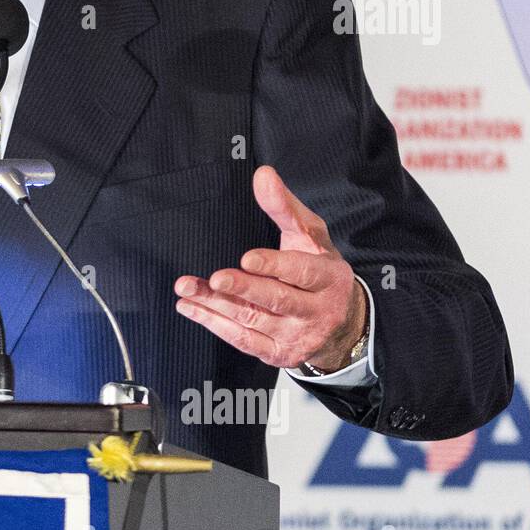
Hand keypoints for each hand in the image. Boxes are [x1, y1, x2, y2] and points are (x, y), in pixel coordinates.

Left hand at [173, 165, 366, 372]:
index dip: (274, 266)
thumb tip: (262, 175)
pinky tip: (191, 308)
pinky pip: (244, 340)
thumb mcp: (309, 235)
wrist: (341, 324)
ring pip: (253, 320)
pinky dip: (214, 324)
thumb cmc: (318, 270)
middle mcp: (315, 310)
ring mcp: (297, 336)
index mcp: (327, 277)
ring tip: (187, 288)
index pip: (301, 271)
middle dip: (244, 288)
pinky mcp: (279, 353)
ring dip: (216, 305)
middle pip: (277, 299)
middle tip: (215, 278)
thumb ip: (284, 206)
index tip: (247, 258)